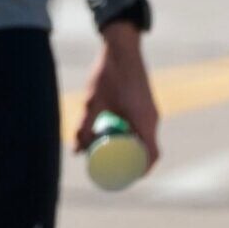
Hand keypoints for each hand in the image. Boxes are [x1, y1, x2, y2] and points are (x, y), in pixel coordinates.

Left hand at [74, 22, 159, 163]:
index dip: (141, 170)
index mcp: (144, 119)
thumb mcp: (92, 103)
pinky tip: (113, 138)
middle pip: (148, 149)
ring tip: (111, 157)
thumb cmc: (107, 74)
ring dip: (131, 149)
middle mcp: (152, 117)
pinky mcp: (146, 105)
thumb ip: (84, 128)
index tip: (127, 180)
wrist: (122, 47)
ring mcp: (151, 111)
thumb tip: (76, 151)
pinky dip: (131, 137)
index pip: (151, 154)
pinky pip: (142, 128)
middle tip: (114, 173)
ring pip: (145, 138)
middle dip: (133, 163)